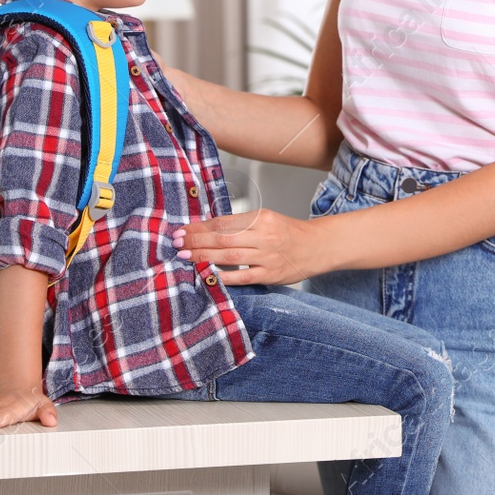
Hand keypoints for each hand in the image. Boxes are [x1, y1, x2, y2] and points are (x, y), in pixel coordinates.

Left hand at [175, 209, 321, 285]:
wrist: (318, 246)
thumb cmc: (289, 233)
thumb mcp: (267, 220)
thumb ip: (241, 225)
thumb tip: (208, 230)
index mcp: (261, 218)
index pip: (223, 222)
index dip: (200, 227)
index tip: (183, 230)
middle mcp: (263, 235)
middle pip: (222, 238)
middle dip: (196, 241)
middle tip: (177, 242)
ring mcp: (267, 256)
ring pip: (229, 256)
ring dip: (203, 257)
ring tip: (185, 256)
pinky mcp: (270, 274)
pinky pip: (242, 276)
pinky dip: (223, 276)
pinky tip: (207, 275)